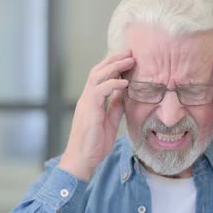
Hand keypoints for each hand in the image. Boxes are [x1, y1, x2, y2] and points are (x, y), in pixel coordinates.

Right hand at [59, 51, 134, 180]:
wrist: (82, 159)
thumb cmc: (94, 143)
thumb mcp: (110, 121)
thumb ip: (115, 106)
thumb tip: (125, 94)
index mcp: (92, 100)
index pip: (101, 76)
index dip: (113, 65)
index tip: (128, 59)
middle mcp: (87, 98)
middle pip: (98, 70)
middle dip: (114, 59)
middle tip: (130, 52)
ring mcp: (86, 102)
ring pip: (97, 76)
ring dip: (114, 66)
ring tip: (129, 60)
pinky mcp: (88, 109)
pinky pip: (100, 90)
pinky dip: (113, 84)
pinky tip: (125, 82)